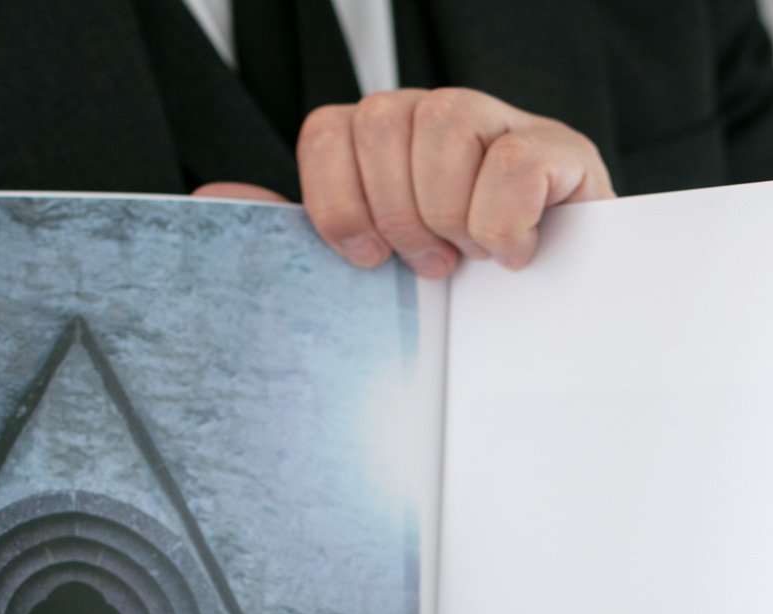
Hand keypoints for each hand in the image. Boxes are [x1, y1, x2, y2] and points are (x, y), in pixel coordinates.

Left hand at [194, 87, 613, 276]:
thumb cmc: (457, 308)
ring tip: (470, 257)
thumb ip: (297, 237)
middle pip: (381, 117)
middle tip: (428, 265)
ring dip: (448, 212)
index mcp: (387, 147)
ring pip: (445, 120)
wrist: (554, 337)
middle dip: (395, 210)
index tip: (366, 259)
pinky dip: (504, 222)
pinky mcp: (563, 152)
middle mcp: (441, 122)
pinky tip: (513, 256)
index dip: (335, 198)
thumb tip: (209, 200)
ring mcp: (504, 127)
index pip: (329, 127)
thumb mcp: (370, 274)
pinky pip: (514, 160)